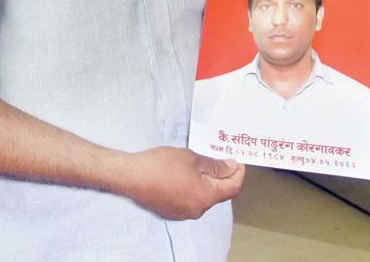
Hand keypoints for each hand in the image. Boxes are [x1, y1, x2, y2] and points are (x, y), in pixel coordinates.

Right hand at [116, 147, 243, 219]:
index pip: (232, 188)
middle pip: (218, 193)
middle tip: (219, 157)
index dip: (238, 173)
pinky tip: (185, 173)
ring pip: (203, 196)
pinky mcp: (171, 211)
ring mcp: (183, 213)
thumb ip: (214, 165)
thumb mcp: (192, 158)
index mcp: (205, 198)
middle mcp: (197, 210)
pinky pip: (189, 199)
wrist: (130, 175)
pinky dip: (193, 186)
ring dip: (207, 181)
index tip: (237, 159)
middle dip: (222, 175)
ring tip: (201, 162)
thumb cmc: (162, 165)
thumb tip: (230, 167)